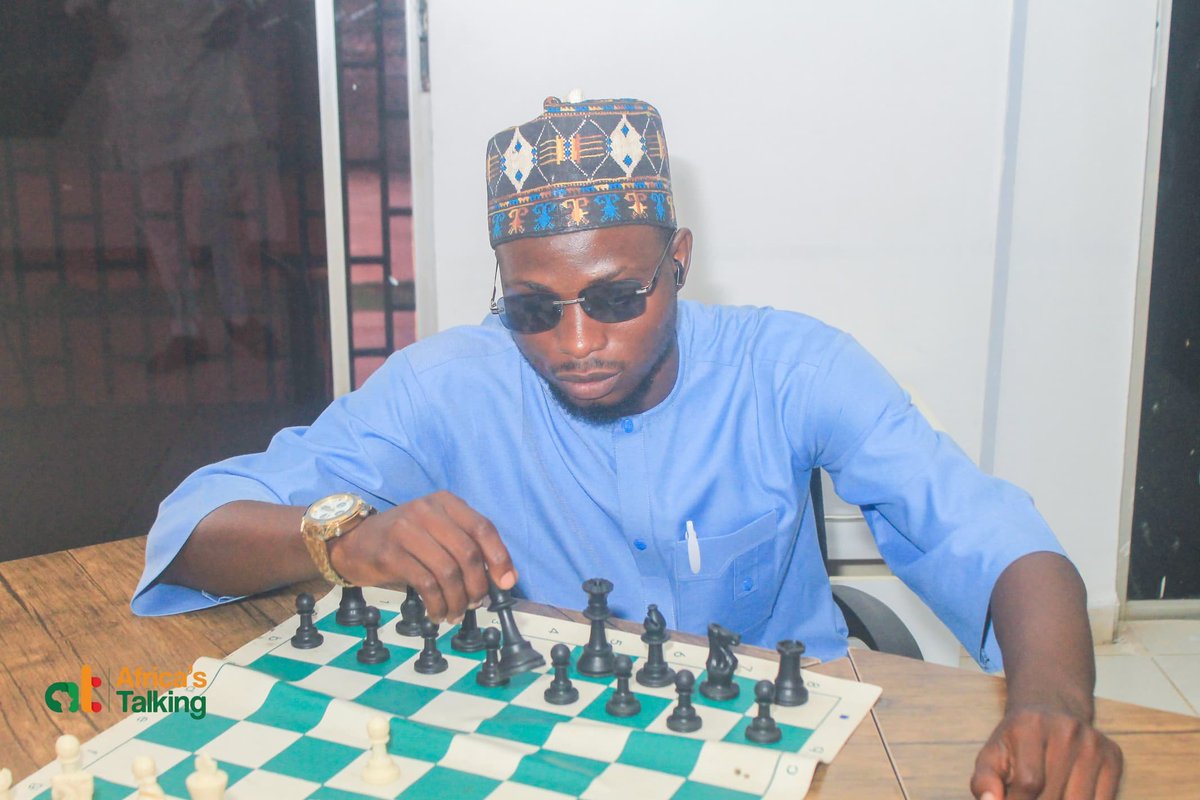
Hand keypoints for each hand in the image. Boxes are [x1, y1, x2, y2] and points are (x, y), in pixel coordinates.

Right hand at [328, 491, 516, 622]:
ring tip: (455, 612)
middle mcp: (427, 511)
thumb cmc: (403, 541)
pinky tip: (437, 613)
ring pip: (448, 571)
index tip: (507, 583)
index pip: (483, 528)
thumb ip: (464, 544)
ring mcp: (407, 530)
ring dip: (457, 599)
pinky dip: (437, 604)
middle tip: (475, 604)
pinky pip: (425, 584)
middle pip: (467, 553)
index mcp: (445, 502)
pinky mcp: (390, 553)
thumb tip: (499, 577)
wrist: (352, 542)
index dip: (500, 558)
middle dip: (477, 585)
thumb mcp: (436, 531)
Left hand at [971, 705, 1122, 798]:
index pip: (1029, 783)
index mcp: (1030, 726)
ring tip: (1046, 795)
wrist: (1051, 709)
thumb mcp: (993, 754)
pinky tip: (1067, 794)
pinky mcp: (1113, 757)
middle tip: (1030, 796)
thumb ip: (984, 780)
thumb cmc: (1017, 740)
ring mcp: (1093, 743)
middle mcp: (1067, 730)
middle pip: (1055, 796)